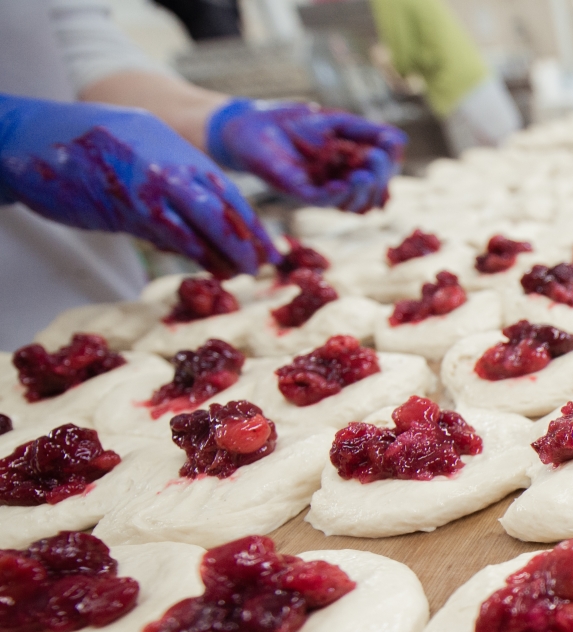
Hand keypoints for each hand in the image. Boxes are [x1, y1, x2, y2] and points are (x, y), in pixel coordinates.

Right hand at [0, 94, 274, 278]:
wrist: (18, 137)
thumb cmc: (73, 152)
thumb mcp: (129, 160)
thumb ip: (160, 193)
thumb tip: (193, 237)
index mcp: (167, 143)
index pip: (219, 183)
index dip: (245, 216)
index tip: (266, 242)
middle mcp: (163, 157)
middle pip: (219, 200)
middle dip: (245, 235)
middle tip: (266, 262)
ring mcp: (145, 178)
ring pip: (200, 218)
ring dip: (224, 248)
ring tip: (243, 271)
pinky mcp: (123, 202)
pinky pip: (167, 230)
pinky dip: (192, 251)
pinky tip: (209, 267)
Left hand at [206, 99, 405, 213]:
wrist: (251, 124)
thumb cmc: (293, 123)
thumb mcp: (338, 122)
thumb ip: (368, 131)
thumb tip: (401, 141)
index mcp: (350, 170)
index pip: (380, 178)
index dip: (389, 165)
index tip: (390, 144)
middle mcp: (338, 186)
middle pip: (371, 196)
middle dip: (379, 178)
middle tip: (376, 158)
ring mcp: (319, 192)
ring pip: (351, 204)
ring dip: (363, 190)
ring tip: (364, 171)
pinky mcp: (296, 192)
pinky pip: (322, 201)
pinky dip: (337, 194)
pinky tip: (346, 182)